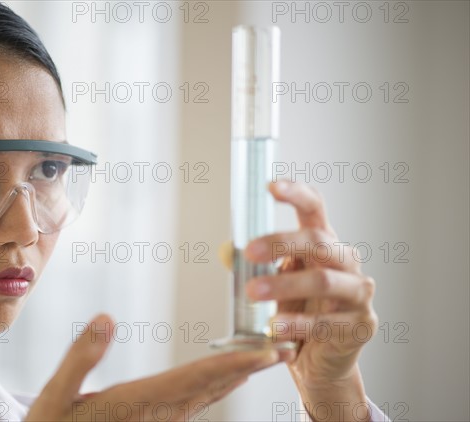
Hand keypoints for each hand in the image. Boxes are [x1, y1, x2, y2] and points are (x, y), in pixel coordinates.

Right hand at [25, 314, 283, 421]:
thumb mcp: (55, 398)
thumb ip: (80, 358)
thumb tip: (106, 318)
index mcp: (139, 403)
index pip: (196, 378)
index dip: (235, 363)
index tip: (266, 352)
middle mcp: (158, 413)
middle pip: (214, 386)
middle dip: (252, 366)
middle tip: (285, 348)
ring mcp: (160, 420)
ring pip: (210, 395)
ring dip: (241, 374)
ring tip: (267, 357)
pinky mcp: (155, 421)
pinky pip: (197, 401)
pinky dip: (220, 384)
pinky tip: (230, 378)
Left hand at [219, 180, 377, 420]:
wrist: (322, 360)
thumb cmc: (300, 313)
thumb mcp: (278, 284)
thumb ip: (259, 267)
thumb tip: (227, 252)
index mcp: (325, 245)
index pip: (315, 210)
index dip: (296, 194)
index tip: (269, 186)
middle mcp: (346, 263)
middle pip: (318, 241)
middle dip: (281, 243)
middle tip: (249, 252)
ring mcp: (358, 294)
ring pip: (323, 280)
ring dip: (285, 285)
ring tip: (253, 291)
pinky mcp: (361, 325)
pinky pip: (326, 323)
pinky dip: (296, 324)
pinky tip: (273, 327)